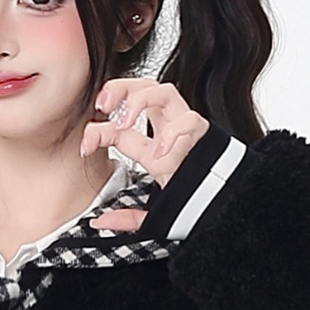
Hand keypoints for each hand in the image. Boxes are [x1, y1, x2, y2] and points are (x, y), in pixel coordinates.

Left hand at [83, 78, 209, 231]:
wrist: (223, 211)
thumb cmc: (193, 206)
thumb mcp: (153, 214)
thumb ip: (128, 217)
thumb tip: (99, 221)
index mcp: (152, 146)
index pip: (122, 124)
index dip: (98, 129)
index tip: (86, 145)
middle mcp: (168, 131)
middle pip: (144, 87)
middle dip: (121, 88)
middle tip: (104, 104)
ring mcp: (186, 130)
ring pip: (165, 91)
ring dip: (141, 98)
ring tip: (125, 120)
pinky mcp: (205, 137)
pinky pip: (191, 121)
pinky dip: (174, 132)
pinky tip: (161, 151)